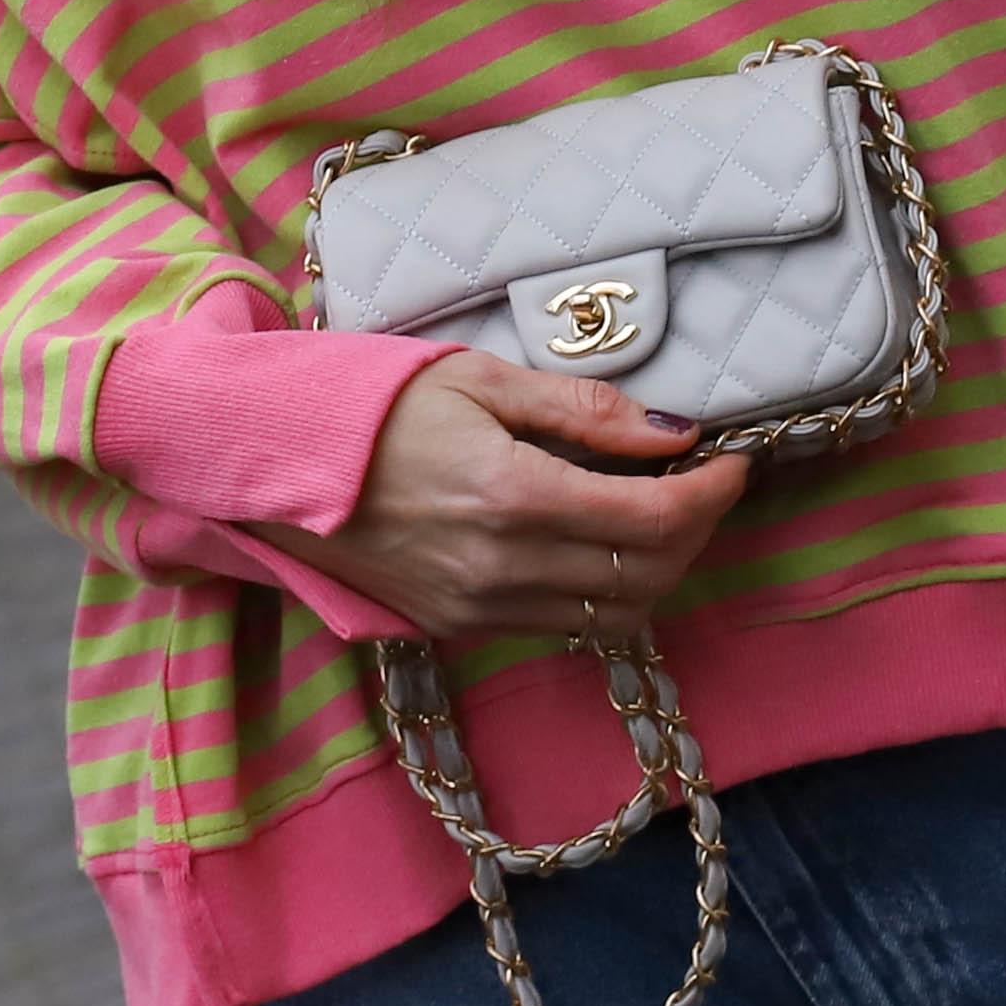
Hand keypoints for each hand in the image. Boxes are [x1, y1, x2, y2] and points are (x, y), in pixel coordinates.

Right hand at [251, 350, 750, 642]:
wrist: (273, 464)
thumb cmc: (373, 404)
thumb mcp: (479, 378)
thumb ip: (584, 410)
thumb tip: (674, 430)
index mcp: (514, 494)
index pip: (657, 519)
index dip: (713, 492)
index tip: (732, 457)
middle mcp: (504, 568)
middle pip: (650, 575)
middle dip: (696, 528)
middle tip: (700, 478)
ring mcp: (481, 609)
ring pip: (616, 614)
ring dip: (656, 567)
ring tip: (654, 508)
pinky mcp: (459, 628)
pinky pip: (564, 625)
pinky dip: (604, 591)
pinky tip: (594, 539)